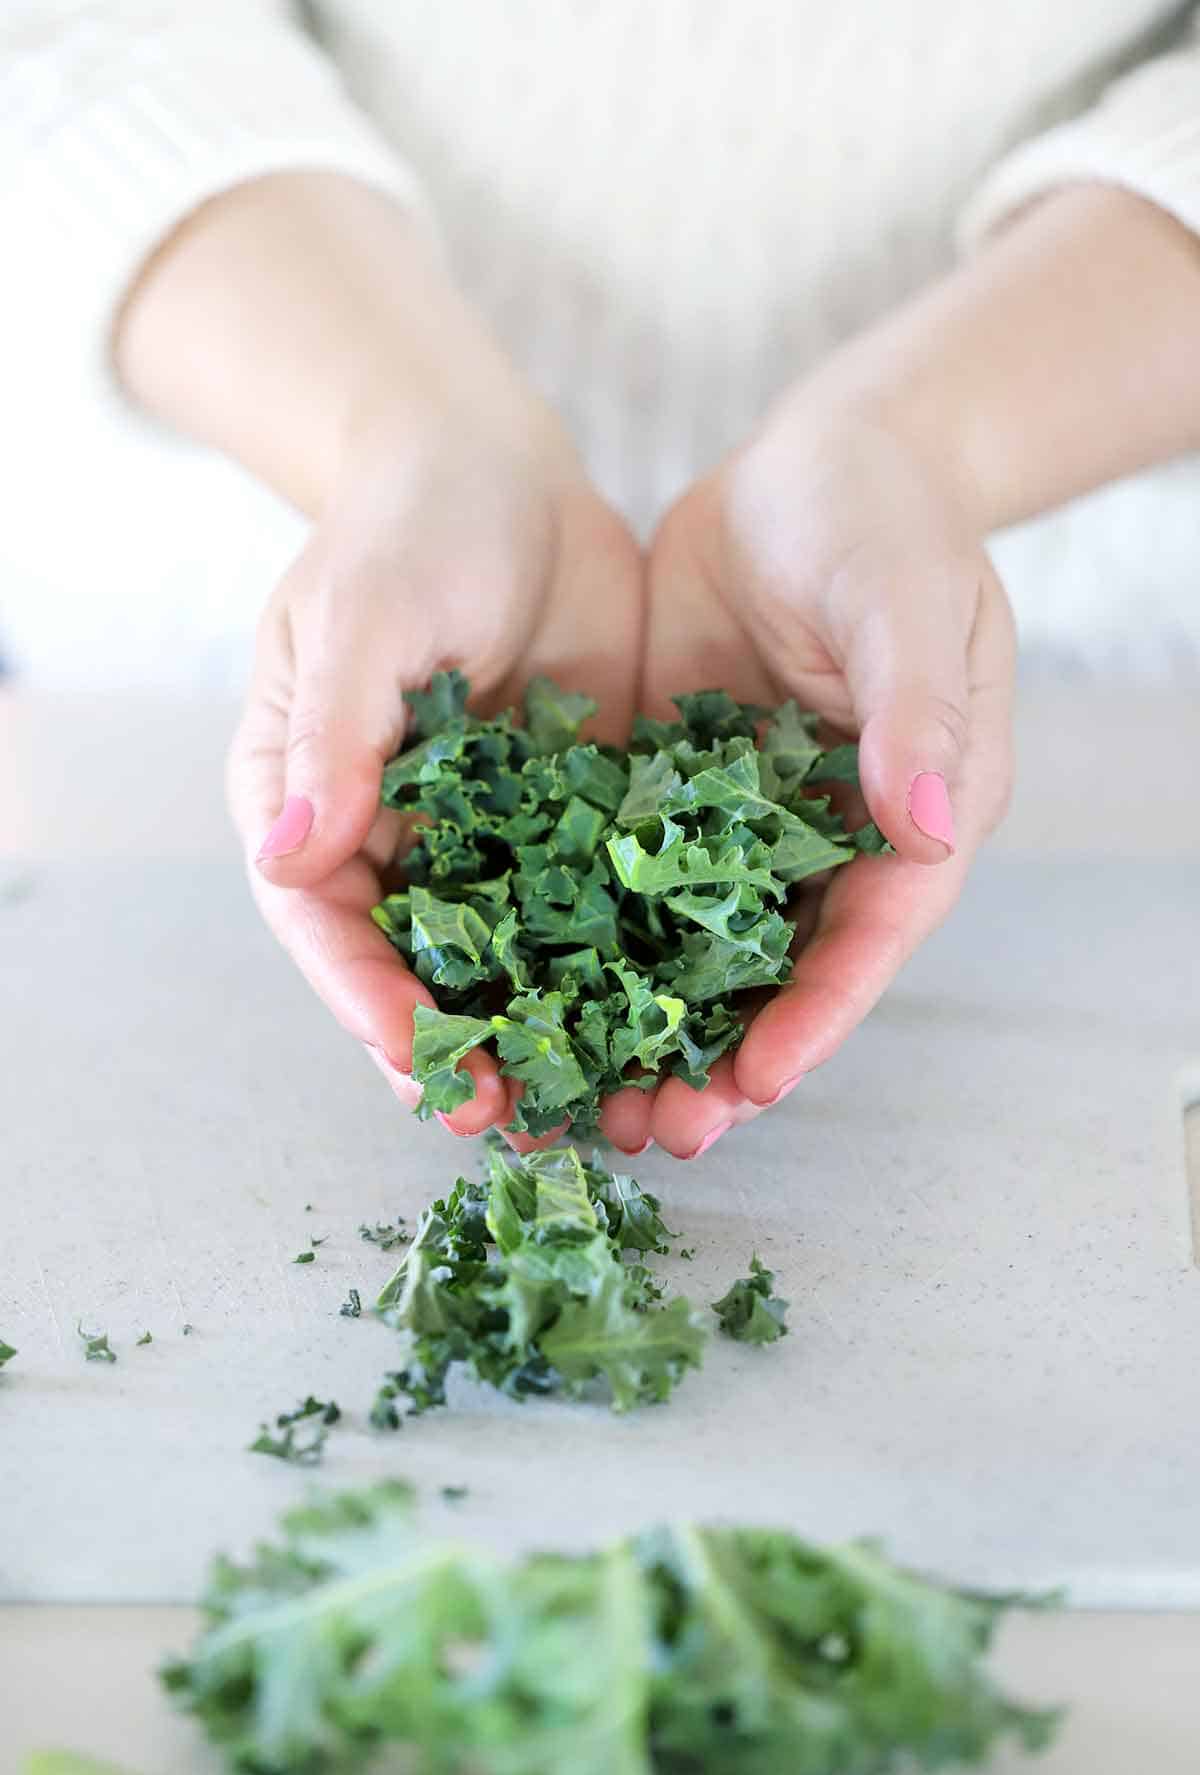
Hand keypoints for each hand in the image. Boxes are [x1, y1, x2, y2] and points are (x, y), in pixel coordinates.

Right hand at [227, 402, 642, 1144]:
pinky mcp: (572, 824)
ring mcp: (489, 840)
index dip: (367, 1001)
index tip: (424, 1062)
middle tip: (517, 1120)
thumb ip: (335, 735)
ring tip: (602, 1107)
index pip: (325, 925)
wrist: (503, 472)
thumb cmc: (405, 529)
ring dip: (551, 1036)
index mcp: (315, 803)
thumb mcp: (358, 618)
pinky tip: (675, 1019)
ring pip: (513, 963)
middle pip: (419, 970)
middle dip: (466, 1049)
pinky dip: (630, 969)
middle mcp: (397, 842)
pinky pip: (598, 911)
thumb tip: (289, 854)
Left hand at [600, 400, 1014, 1158]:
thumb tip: (931, 824)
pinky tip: (534, 990)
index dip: (819, 1014)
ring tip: (589, 1100)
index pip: (871, 935)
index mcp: (913, 809)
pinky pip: (635, 882)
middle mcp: (833, 837)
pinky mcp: (680, 794)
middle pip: (785, 972)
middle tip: (656, 1132)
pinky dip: (595, 942)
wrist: (814, 460)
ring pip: (701, 948)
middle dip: (723, 1056)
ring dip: (649, 1024)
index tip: (757, 1083)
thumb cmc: (885, 520)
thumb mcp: (909, 602)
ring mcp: (751, 822)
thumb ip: (915, 709)